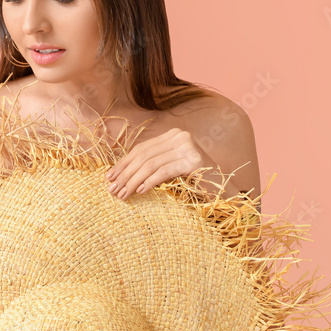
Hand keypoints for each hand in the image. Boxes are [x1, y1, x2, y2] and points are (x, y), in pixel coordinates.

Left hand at [104, 128, 220, 200]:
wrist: (222, 192)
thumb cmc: (192, 182)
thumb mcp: (168, 169)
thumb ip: (150, 165)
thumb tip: (117, 174)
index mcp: (172, 135)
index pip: (141, 149)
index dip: (123, 163)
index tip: (108, 178)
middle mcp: (180, 137)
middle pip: (144, 156)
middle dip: (125, 174)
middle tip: (113, 190)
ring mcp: (188, 147)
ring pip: (151, 164)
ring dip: (133, 181)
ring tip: (123, 195)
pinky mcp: (194, 160)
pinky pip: (164, 171)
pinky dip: (150, 181)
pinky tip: (140, 191)